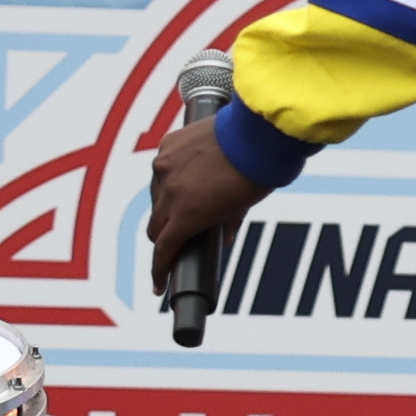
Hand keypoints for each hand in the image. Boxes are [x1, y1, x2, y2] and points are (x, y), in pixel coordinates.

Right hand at [143, 112, 265, 282]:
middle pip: (155, 225)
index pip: (163, 250)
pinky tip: (189, 171)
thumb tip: (223, 239)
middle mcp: (169, 192)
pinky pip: (163, 166)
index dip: (159, 270)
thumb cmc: (256, 174)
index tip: (159, 283)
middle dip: (165, 236)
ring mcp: (165, 166)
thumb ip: (226, 226)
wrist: (259, 132)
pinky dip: (172, 173)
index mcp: (186, 215)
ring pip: (156, 194)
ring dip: (167, 201)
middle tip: (178, 236)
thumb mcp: (241, 208)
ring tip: (189, 197)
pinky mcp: (168, 144)